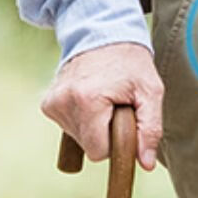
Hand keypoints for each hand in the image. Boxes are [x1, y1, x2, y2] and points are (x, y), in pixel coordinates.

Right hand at [41, 41, 164, 171]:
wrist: (102, 33)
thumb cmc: (131, 63)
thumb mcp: (151, 92)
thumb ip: (150, 129)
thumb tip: (145, 164)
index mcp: (88, 101)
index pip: (98, 151)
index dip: (115, 142)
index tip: (124, 122)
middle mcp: (63, 102)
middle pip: (88, 146)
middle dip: (105, 133)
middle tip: (116, 106)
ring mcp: (52, 102)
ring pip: (78, 138)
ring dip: (94, 125)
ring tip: (104, 99)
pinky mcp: (47, 103)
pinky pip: (68, 127)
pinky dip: (82, 119)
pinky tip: (90, 99)